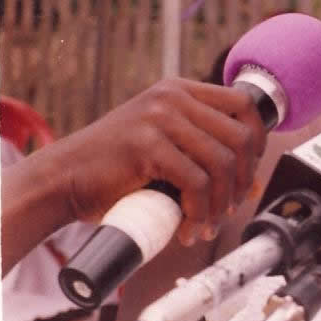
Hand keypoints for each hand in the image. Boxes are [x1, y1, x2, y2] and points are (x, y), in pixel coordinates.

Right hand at [60, 79, 267, 243]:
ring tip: (206, 225)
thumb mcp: (164, 149)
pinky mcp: (147, 145)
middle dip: (243, 181)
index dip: (257, 143)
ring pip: (223, 164)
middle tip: (228, 209)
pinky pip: (197, 183)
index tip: (247, 176)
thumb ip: (201, 152)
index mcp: (179, 91)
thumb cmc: (114, 172)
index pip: (245, 105)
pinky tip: (188, 229)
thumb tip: (254, 181)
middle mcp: (171, 97)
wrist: (63, 180)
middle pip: (241, 137)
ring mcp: (158, 118)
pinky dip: (200, 214)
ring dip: (221, 205)